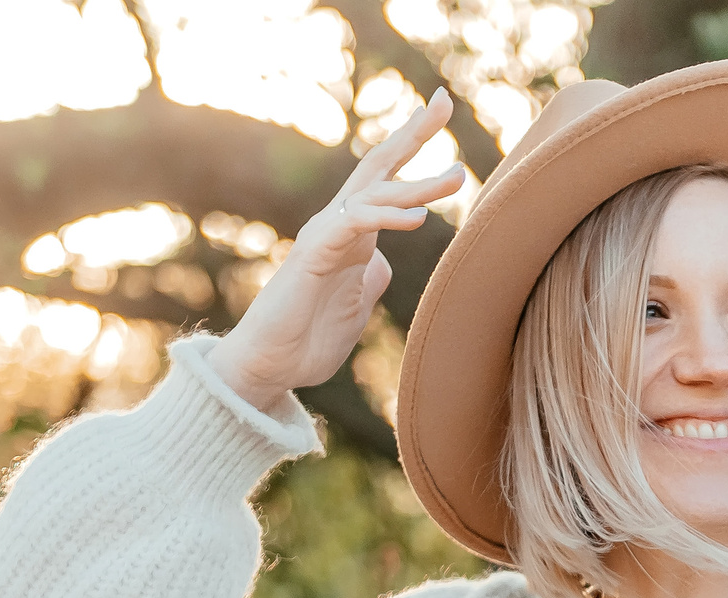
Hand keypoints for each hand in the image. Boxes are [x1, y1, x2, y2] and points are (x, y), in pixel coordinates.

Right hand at [206, 91, 466, 411]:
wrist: (270, 367)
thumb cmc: (308, 340)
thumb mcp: (354, 307)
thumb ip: (368, 280)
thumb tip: (381, 263)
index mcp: (354, 236)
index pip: (386, 182)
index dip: (412, 149)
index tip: (441, 117)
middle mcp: (339, 226)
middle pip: (378, 167)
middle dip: (411, 134)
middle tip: (443, 100)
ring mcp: (326, 236)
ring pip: (374, 195)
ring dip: (417, 186)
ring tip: (457, 177)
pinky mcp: (315, 254)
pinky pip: (355, 226)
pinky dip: (387, 218)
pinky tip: (418, 217)